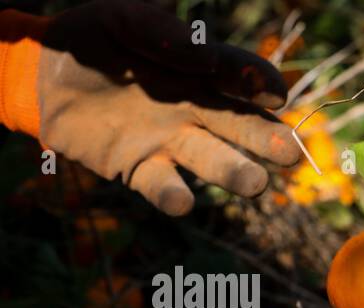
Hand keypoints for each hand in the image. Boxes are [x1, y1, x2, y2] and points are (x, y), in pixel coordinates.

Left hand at [35, 0, 298, 214]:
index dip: (261, 83)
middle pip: (243, 128)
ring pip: (214, 162)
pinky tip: (180, 201)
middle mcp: (198, 111)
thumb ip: (161, 32)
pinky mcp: (140, 169)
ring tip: (254, 183)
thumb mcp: (121, 18)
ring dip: (236, 174)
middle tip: (288, 153)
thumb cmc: (95, 40)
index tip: (274, 93)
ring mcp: (172, 143)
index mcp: (202, 70)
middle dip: (268, 141)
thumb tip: (205, 56)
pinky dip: (173, 197)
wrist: (42, 74)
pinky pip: (163, 187)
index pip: (242, 76)